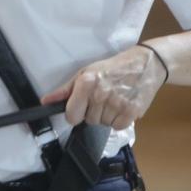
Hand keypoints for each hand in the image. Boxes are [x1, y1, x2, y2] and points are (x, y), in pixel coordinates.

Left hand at [44, 45, 167, 131]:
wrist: (145, 64)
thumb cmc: (112, 68)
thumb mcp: (86, 73)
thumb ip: (66, 90)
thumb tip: (45, 102)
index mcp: (86, 83)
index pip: (71, 116)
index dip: (76, 113)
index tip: (83, 107)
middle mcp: (100, 94)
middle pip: (89, 121)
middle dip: (94, 112)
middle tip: (104, 98)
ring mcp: (117, 103)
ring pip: (103, 124)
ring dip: (108, 116)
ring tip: (115, 100)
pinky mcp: (132, 111)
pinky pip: (118, 127)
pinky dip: (120, 120)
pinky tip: (123, 106)